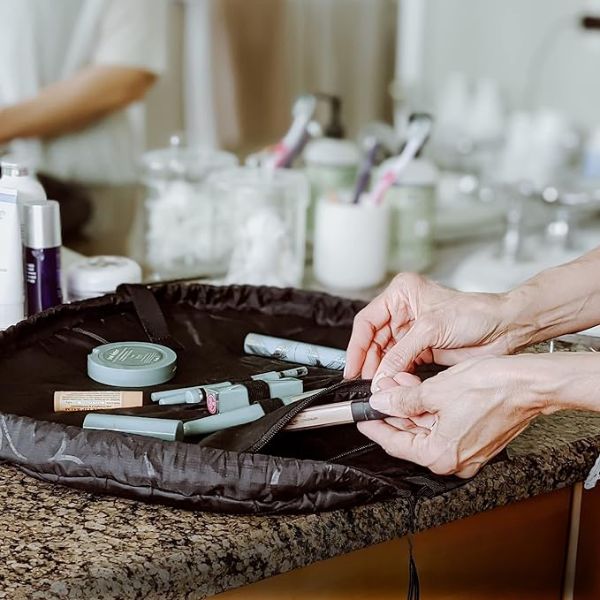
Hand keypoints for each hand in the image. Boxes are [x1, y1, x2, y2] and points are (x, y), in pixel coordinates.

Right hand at [345, 273, 524, 389]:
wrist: (505, 328)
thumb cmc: (475, 313)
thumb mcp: (431, 329)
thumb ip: (401, 353)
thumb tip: (380, 375)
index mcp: (401, 294)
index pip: (367, 322)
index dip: (357, 347)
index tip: (352, 368)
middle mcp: (403, 312)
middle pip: (374, 341)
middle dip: (369, 362)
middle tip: (364, 383)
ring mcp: (412, 333)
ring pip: (385, 355)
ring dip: (381, 372)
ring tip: (377, 387)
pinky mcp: (422, 350)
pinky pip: (400, 365)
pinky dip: (394, 376)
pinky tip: (391, 386)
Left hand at [357, 355, 552, 477]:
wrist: (529, 384)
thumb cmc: (493, 388)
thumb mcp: (434, 391)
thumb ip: (402, 400)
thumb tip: (381, 403)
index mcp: (441, 455)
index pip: (395, 444)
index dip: (374, 427)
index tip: (361, 417)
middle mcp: (454, 460)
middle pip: (410, 436)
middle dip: (393, 410)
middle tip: (380, 391)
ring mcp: (466, 451)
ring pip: (426, 427)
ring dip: (410, 405)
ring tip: (398, 382)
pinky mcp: (475, 439)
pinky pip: (442, 425)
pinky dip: (428, 408)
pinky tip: (418, 388)